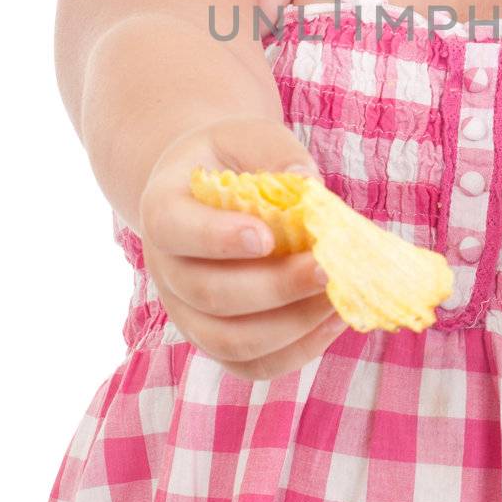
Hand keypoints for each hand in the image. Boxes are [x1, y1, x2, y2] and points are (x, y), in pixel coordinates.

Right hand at [138, 114, 344, 381]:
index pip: (175, 230)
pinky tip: (333, 320)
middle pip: (209, 295)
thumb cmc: (231, 160)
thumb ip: (274, 153)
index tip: (267, 236)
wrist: (204, 191)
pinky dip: (296, 352)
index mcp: (162, 209)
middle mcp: (165, 270)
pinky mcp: (215, 341)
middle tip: (326, 268)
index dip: (218, 239)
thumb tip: (310, 185)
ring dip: (290, 327)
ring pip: (229, 342)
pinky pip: (251, 366)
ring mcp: (186, 313)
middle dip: (274, 287)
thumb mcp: (245, 136)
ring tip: (339, 299)